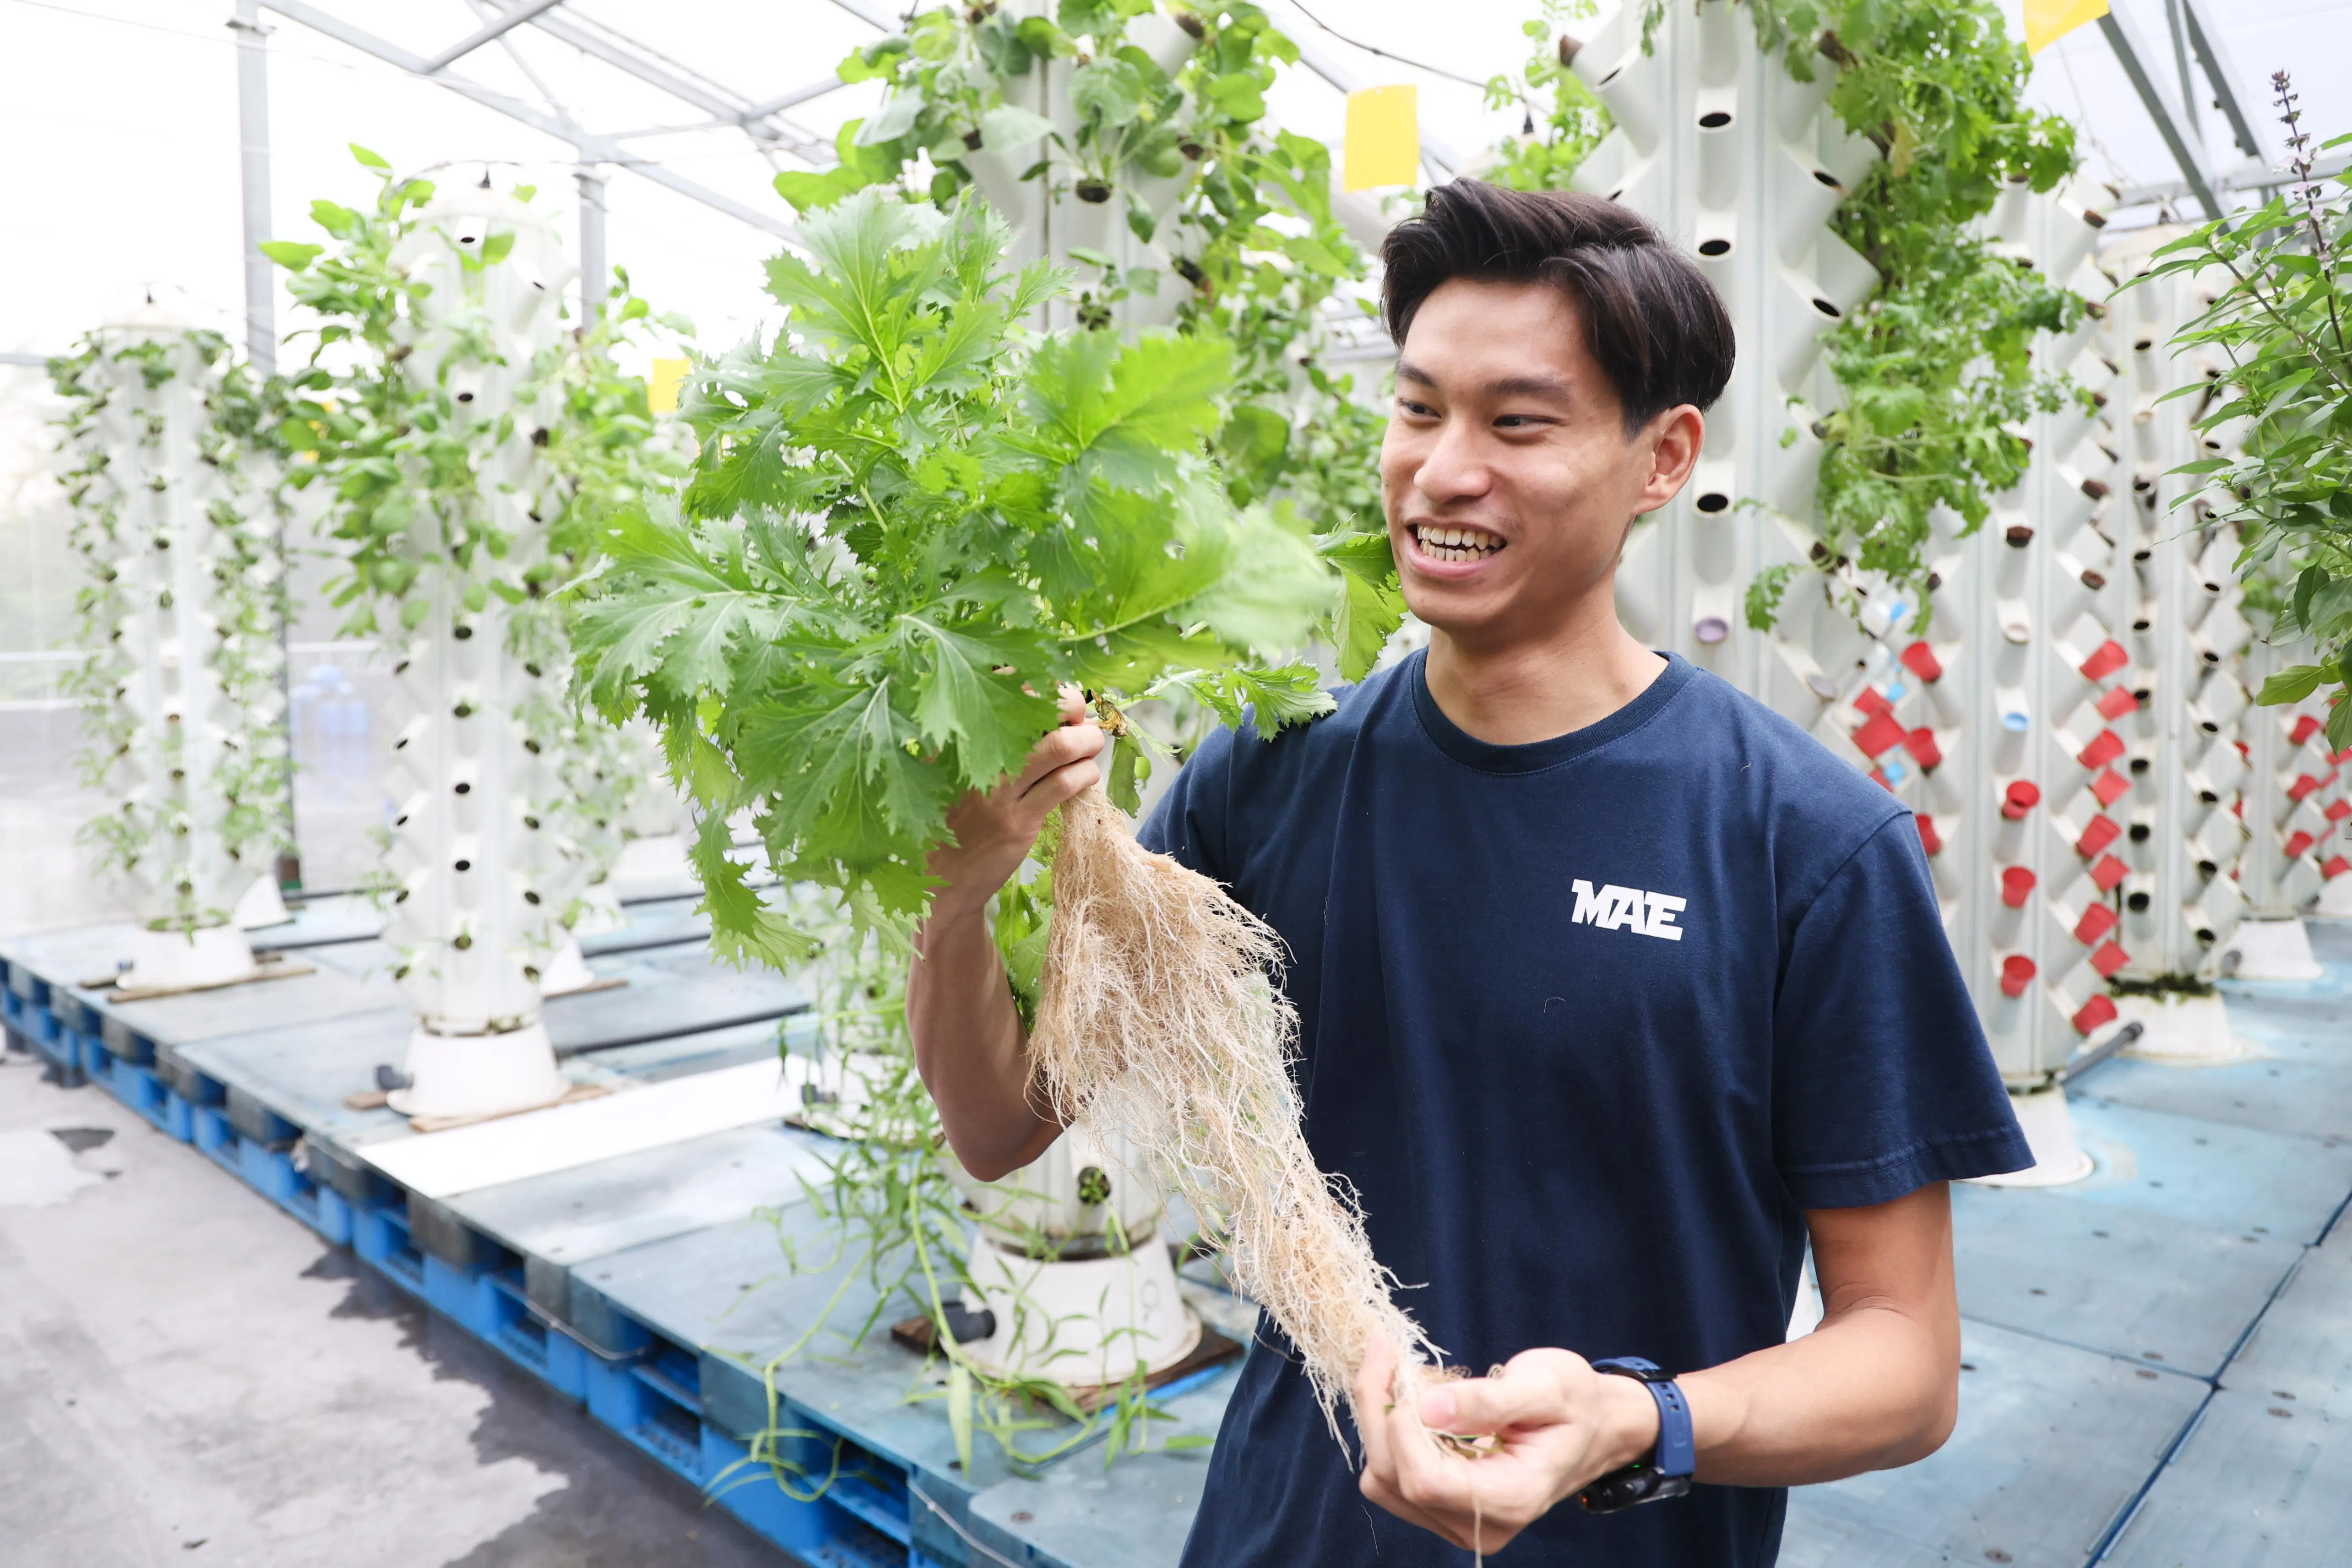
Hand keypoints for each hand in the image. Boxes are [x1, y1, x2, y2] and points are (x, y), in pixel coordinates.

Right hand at [925, 687, 1105, 920]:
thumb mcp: (956, 767)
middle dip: (1071, 704)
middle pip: (1038, 707)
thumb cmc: (956, 815)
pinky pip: (1064, 784)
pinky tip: (1084, 776)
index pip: (1004, 685)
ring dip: (1087, 740)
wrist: (940, 876)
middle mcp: (976, 755)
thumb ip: (988, 736)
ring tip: (1090, 745)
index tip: (1057, 699)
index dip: (1043, 684)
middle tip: (1079, 719)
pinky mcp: (1017, 821)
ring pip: (1059, 745)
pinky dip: (1086, 773)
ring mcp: (997, 790)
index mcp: (960, 734)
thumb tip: (1046, 704)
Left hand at [1353, 1339, 1660, 1554]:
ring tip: (1396, 1370)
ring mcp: (1457, 1521)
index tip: (1407, 1369)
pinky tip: (1406, 1398)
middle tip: (1386, 1350)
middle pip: (1393, 1478)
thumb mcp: (1545, 1386)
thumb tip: (1427, 1407)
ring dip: (1376, 1420)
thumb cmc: (1576, 1402)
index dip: (1403, 1427)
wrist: (1594, 1427)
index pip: (1425, 1480)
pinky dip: (1386, 1433)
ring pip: (1381, 1480)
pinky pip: (1389, 1477)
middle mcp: (1479, 1524)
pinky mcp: (1441, 1508)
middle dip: (1378, 1409)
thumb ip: (1488, 1400)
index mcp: (1511, 1498)